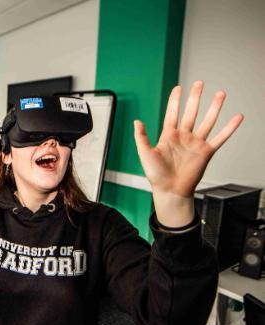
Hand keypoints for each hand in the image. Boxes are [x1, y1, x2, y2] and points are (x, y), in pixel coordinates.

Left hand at [134, 81, 242, 224]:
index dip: (175, 100)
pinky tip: (236, 118)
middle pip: (191, 112)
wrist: (170, 191)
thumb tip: (137, 121)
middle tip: (200, 83)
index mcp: (168, 135)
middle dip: (195, 97)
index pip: (173, 113)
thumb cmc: (156, 175)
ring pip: (207, 121)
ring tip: (220, 94)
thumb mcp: (145, 154)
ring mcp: (195, 143)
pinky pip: (220, 138)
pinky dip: (229, 128)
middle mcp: (183, 137)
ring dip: (214, 107)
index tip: (179, 87)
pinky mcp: (206, 152)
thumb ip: (142, 137)